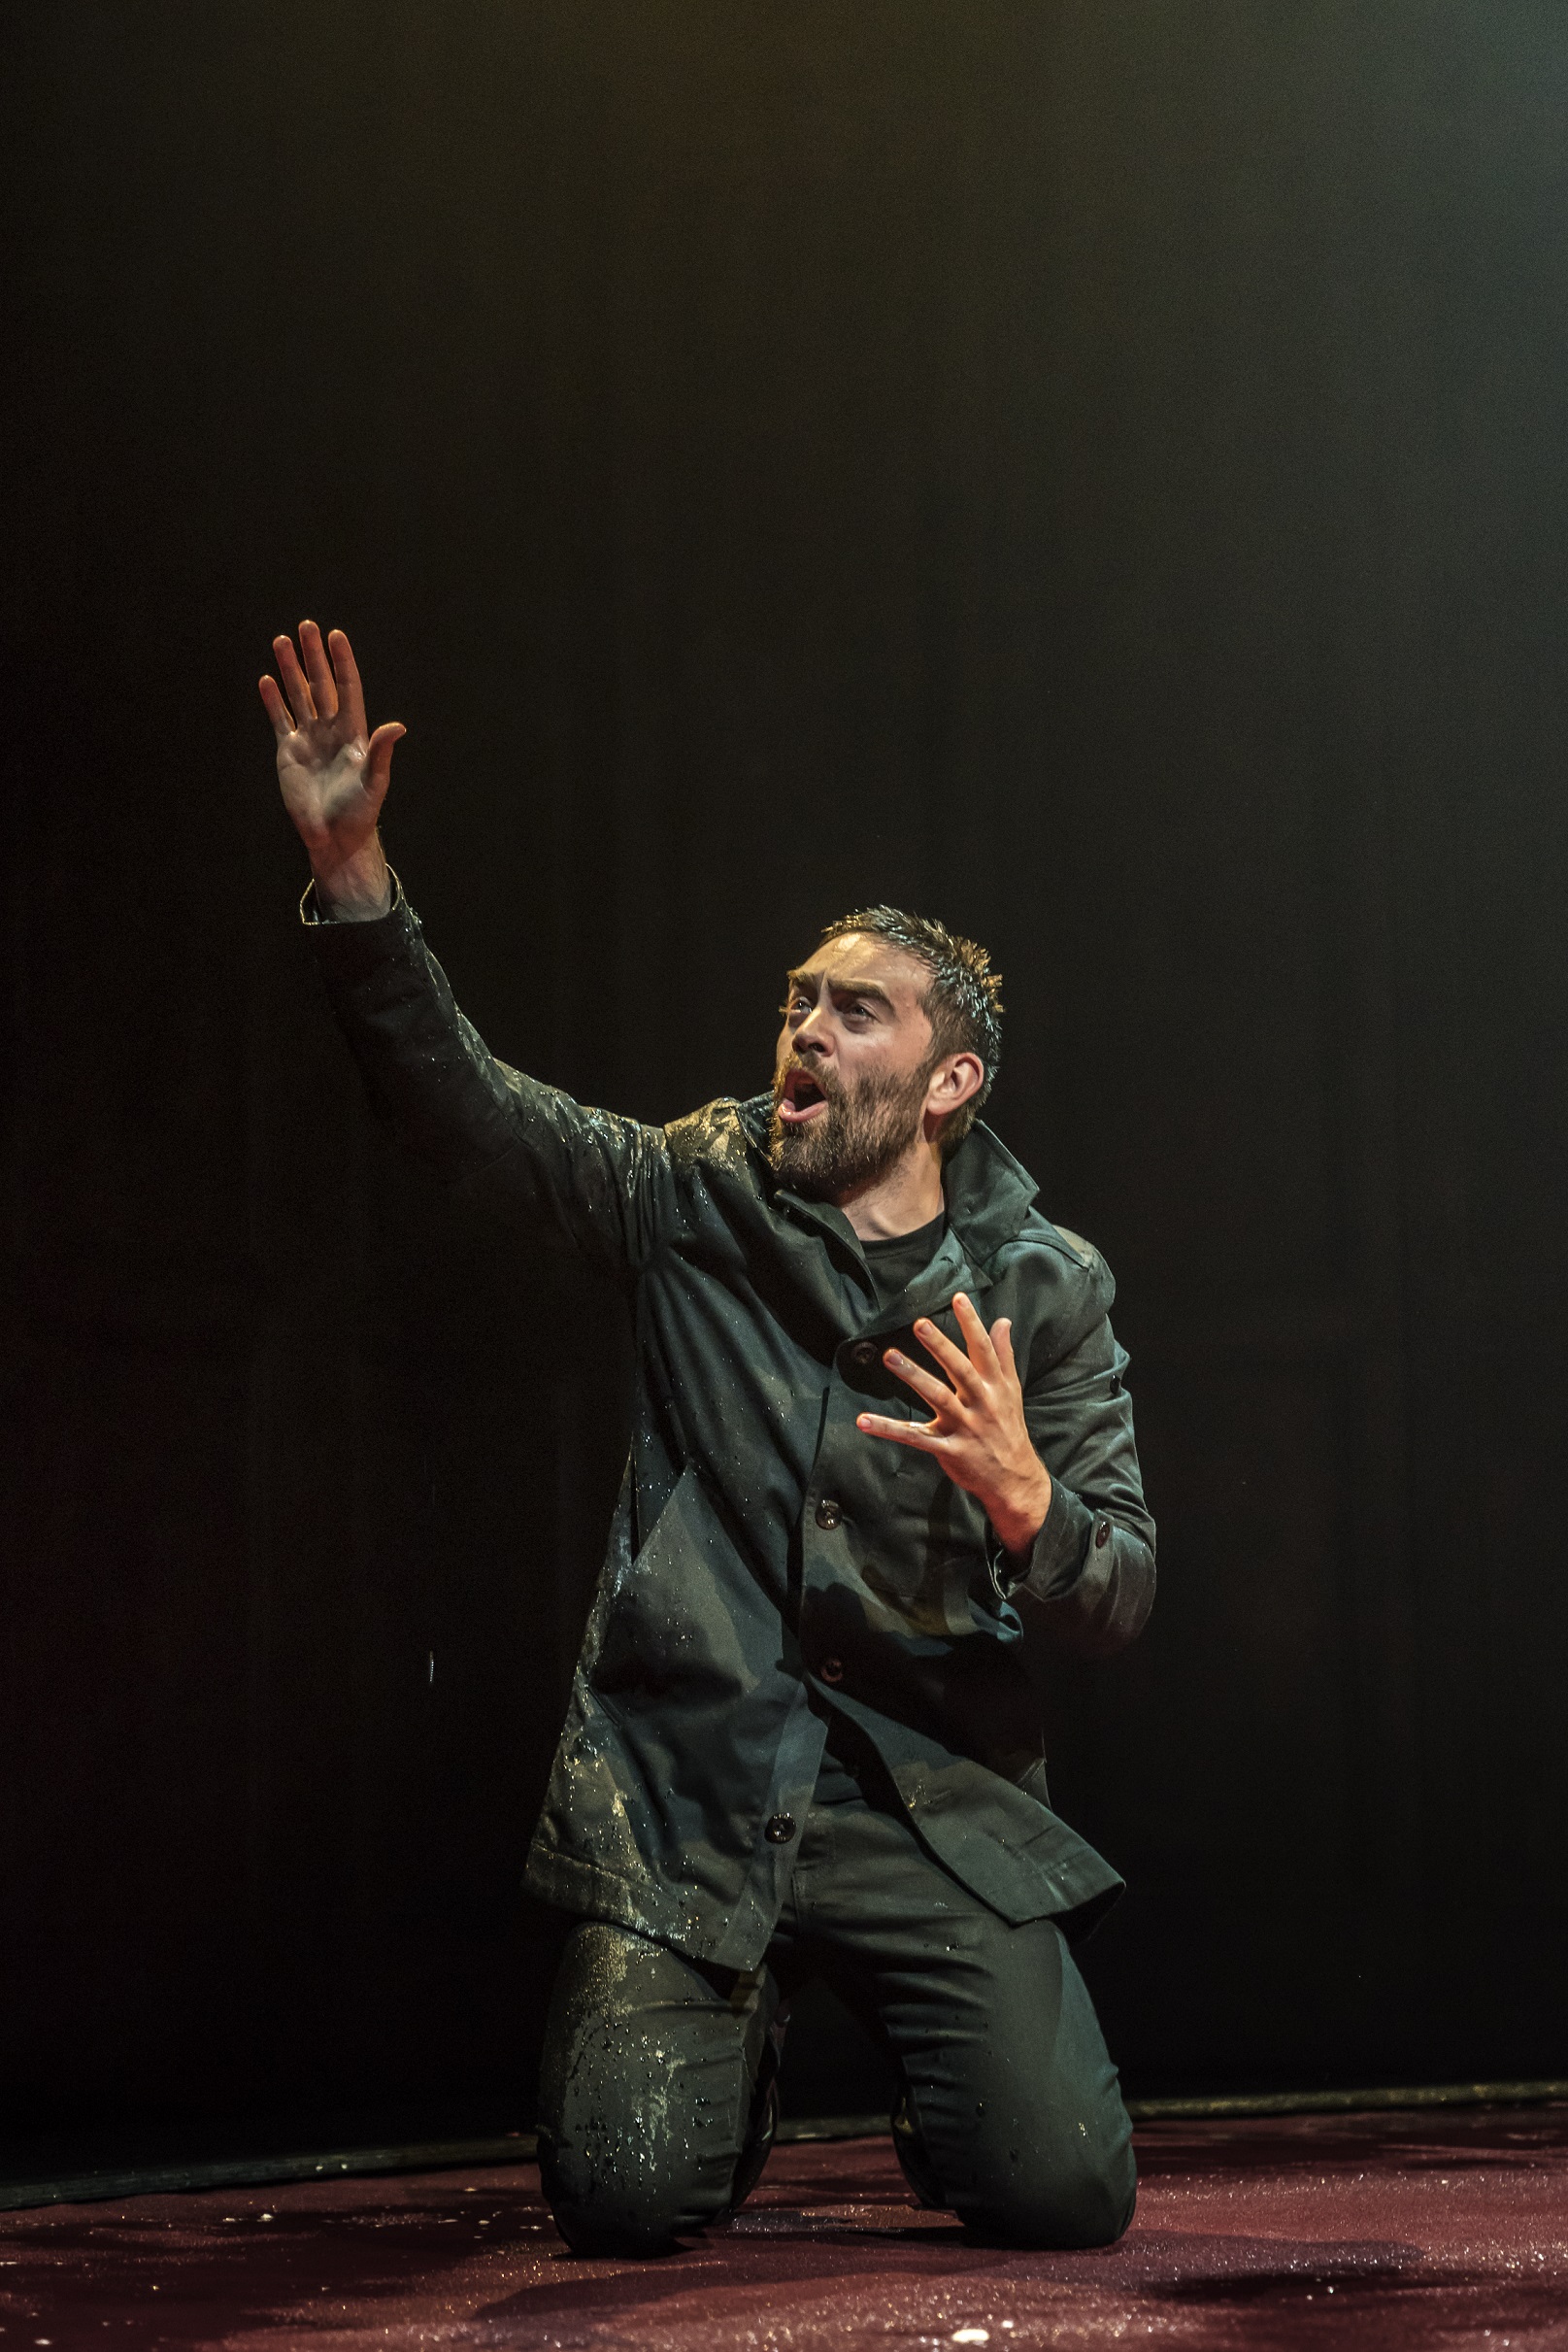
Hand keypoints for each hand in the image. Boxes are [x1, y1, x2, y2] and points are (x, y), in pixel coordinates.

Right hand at [260, 620, 403, 916]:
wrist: (334, 838)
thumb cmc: (360, 812)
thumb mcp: (374, 782)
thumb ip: (381, 753)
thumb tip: (398, 726)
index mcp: (354, 732)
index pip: (347, 688)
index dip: (341, 662)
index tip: (335, 635)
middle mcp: (331, 729)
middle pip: (321, 685)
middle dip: (313, 656)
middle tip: (305, 626)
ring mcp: (309, 739)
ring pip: (298, 696)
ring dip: (290, 670)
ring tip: (281, 641)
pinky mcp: (289, 752)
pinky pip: (280, 719)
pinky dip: (273, 700)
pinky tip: (267, 680)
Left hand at [856, 1292, 1051, 1556]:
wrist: (1015, 1479)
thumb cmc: (1009, 1428)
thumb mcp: (1011, 1391)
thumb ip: (1004, 1355)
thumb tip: (1003, 1321)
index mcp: (995, 1386)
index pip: (983, 1350)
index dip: (972, 1324)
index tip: (959, 1298)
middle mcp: (981, 1403)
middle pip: (960, 1370)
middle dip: (941, 1346)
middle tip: (920, 1323)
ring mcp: (965, 1427)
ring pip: (938, 1397)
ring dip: (913, 1375)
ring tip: (890, 1356)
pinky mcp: (949, 1450)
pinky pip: (915, 1438)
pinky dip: (889, 1429)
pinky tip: (864, 1420)